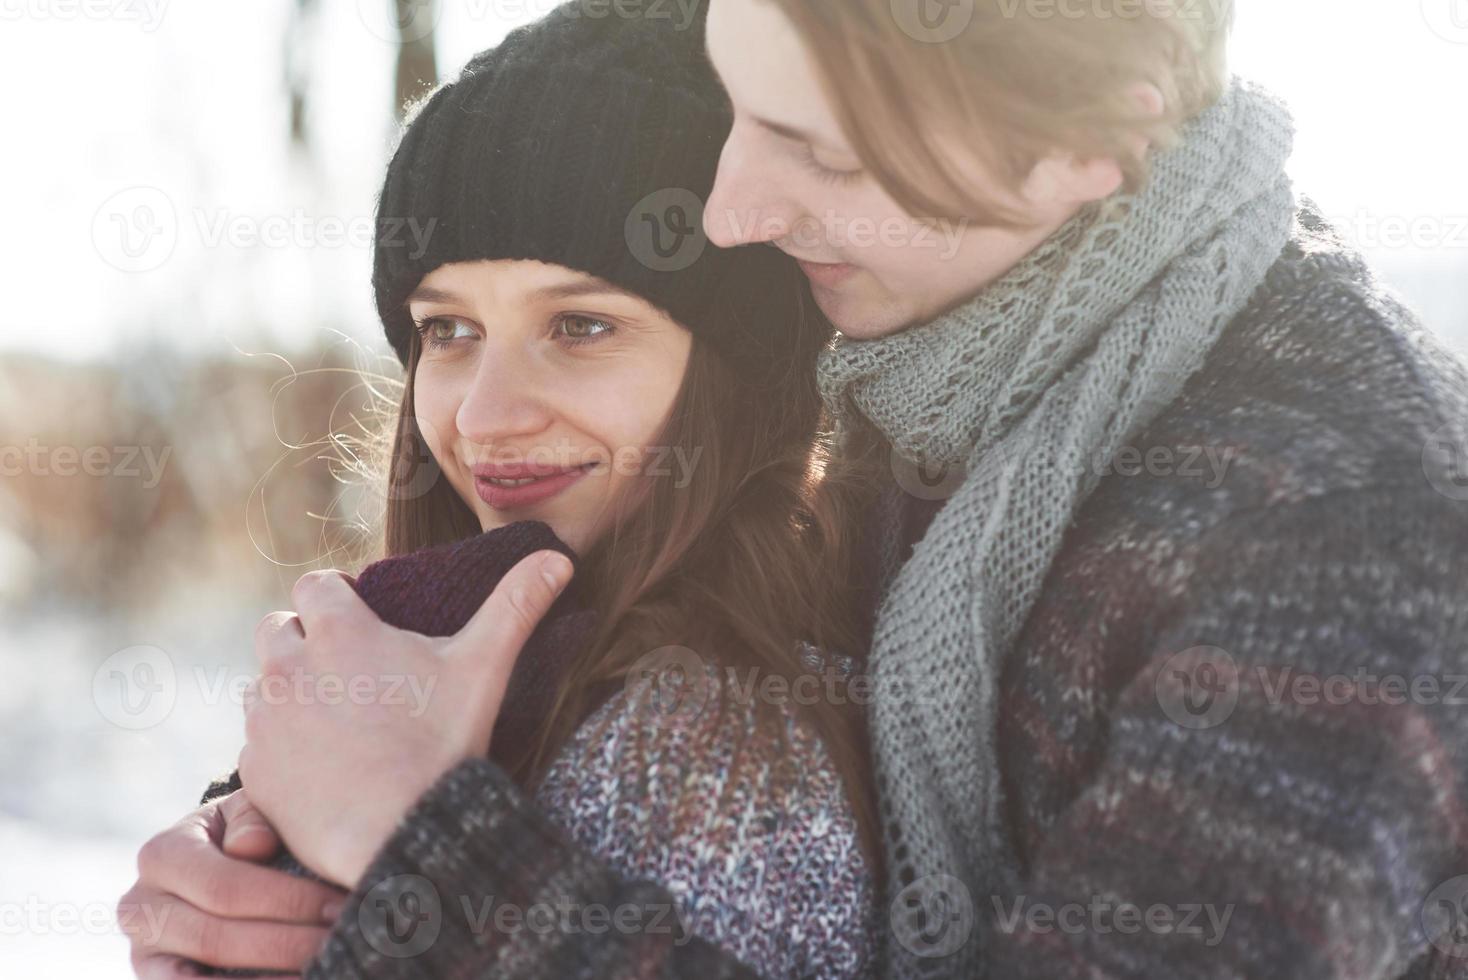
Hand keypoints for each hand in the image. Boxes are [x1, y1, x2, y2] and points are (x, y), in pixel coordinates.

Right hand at [118, 789, 345, 977]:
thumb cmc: (249, 833)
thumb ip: (253, 818)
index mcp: (162, 854)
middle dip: (286, 944)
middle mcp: (140, 907)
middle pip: (215, 938)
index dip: (288, 901)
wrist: (218, 865)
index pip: (226, 886)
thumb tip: (252, 847)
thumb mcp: (250, 813)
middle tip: (339, 943)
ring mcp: (143, 953)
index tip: (339, 908)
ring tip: (318, 972)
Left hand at [239, 549, 572, 888]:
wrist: (406, 835)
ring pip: (263, 686)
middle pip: (277, 628)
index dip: (336, 597)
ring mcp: (266, 721)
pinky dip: (282, 748)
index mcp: (339, 631)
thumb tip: (559, 559)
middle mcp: (289, 667)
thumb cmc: (444, 745)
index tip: (358, 619)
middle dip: (303, 639)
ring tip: (335, 719)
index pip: (315, 585)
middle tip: (346, 670)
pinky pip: (257, 744)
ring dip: (289, 692)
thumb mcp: (485, 667)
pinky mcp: (255, 772)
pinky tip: (321, 765)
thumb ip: (517, 604)